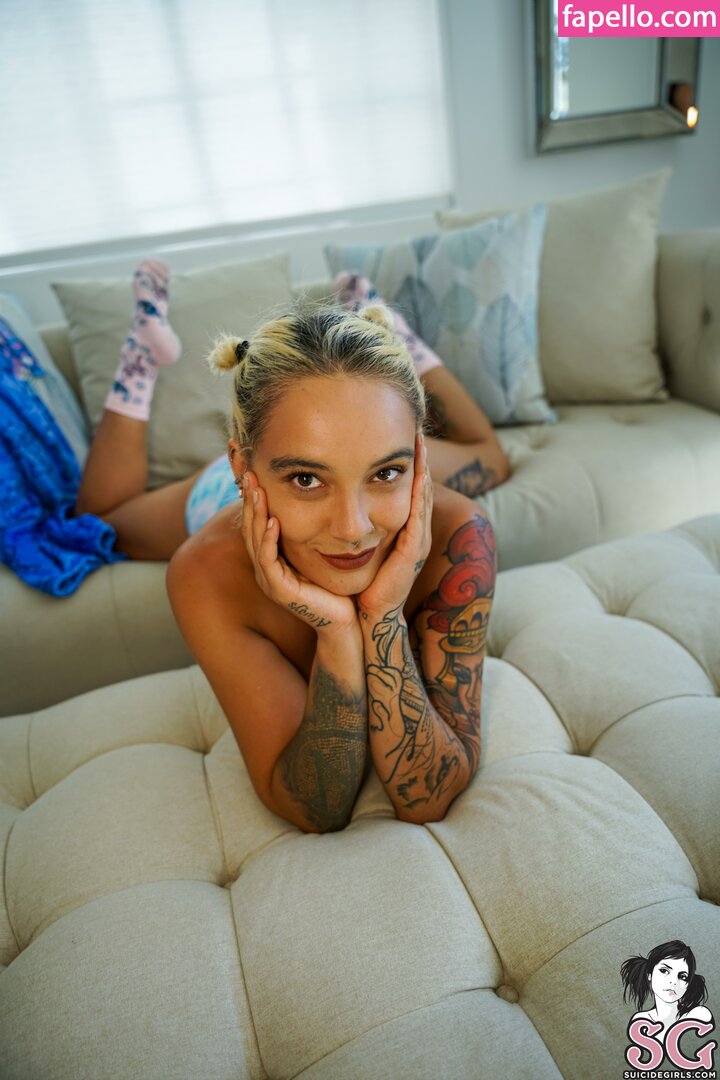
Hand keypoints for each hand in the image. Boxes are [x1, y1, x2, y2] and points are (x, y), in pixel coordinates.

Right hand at [241, 472, 358, 634]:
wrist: (344, 621)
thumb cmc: (335, 588)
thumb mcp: (321, 553)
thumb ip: (312, 532)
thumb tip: (318, 501)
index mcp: (273, 560)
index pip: (257, 524)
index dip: (254, 499)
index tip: (255, 473)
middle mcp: (266, 569)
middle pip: (249, 528)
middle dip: (249, 500)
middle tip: (248, 473)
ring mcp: (269, 580)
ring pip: (254, 541)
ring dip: (255, 514)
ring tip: (256, 490)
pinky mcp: (278, 590)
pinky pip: (267, 560)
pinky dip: (268, 539)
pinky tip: (273, 520)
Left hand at [356, 433, 432, 622]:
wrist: (369, 616)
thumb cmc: (360, 584)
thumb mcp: (359, 547)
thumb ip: (354, 526)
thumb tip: (336, 505)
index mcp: (403, 531)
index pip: (408, 490)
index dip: (409, 464)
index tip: (404, 436)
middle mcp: (414, 533)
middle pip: (421, 487)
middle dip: (421, 459)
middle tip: (418, 429)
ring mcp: (417, 542)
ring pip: (423, 497)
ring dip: (424, 468)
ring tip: (421, 442)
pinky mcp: (413, 552)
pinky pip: (419, 516)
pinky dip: (420, 494)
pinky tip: (419, 474)